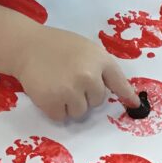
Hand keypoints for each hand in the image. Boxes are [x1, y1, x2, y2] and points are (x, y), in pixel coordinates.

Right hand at [13, 25, 138, 121]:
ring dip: (70, 104)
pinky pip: (61, 117)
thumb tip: (122, 94)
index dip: (127, 96)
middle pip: (97, 101)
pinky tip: (48, 92)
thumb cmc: (58, 46)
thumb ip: (102, 68)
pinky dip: (55, 109)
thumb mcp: (86, 49)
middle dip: (85, 94)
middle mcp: (88, 75)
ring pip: (80, 112)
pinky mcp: (52, 102)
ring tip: (57, 84)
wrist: (26, 45)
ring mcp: (70, 90)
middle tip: (69, 78)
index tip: (135, 106)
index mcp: (99, 59)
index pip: (119, 82)